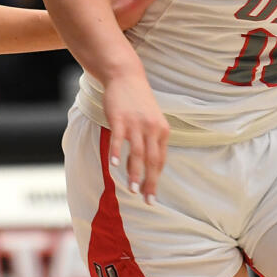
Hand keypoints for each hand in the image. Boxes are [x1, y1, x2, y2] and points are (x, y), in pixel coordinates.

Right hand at [103, 70, 168, 202]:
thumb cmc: (137, 101)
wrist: (126, 76)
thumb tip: (149, 164)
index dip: (156, 179)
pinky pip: (119, 139)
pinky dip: (117, 152)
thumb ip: (152, 138)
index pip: (160, 160)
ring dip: (135, 173)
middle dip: (149, 182)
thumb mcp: (151, 119)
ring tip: (132, 190)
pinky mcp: (120, 117)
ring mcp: (136, 123)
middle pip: (152, 160)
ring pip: (138, 153)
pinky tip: (114, 165)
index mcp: (162, 130)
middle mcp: (152, 128)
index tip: (151, 196)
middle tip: (147, 201)